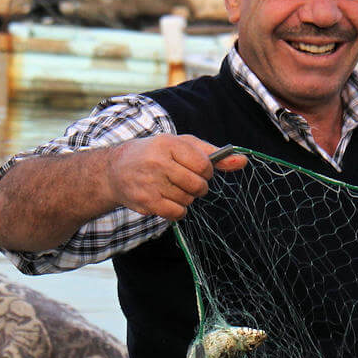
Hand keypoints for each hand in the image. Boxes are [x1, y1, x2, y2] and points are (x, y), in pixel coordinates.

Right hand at [104, 135, 246, 220]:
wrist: (115, 170)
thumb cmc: (156, 155)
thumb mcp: (182, 146)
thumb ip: (213, 154)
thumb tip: (243, 161)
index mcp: (168, 143)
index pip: (204, 165)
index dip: (207, 172)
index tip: (200, 171)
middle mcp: (158, 162)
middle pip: (198, 185)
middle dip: (198, 187)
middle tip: (185, 181)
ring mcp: (150, 182)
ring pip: (188, 200)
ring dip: (185, 197)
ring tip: (170, 187)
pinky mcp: (146, 201)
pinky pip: (177, 213)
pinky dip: (177, 210)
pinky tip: (166, 200)